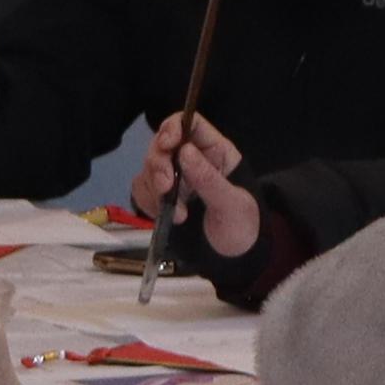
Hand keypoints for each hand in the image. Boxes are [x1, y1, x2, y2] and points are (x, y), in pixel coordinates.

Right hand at [125, 114, 258, 260]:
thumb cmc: (241, 228)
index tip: (167, 145)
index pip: (190, 124)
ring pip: (149, 167)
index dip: (173, 127)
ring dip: (155, 189)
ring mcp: (174, 178)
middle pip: (162, 144)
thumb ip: (208, 179)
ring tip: (178, 216)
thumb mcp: (232, 205)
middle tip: (166, 189)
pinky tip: (164, 217)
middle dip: (160, 165)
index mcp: (215, 152)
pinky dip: (148, 202)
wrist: (232, 261)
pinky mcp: (160, 197)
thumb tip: (184, 150)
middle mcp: (192, 160)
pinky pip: (142, 189)